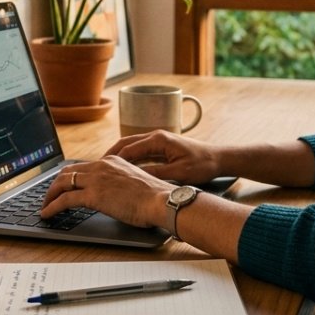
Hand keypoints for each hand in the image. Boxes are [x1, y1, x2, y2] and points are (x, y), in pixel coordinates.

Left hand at [40, 155, 172, 226]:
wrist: (161, 201)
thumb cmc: (155, 197)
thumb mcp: (134, 182)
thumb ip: (120, 184)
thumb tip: (111, 195)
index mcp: (112, 161)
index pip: (84, 166)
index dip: (70, 177)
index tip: (64, 186)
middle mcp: (102, 165)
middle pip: (68, 171)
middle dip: (55, 184)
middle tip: (49, 196)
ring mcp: (96, 179)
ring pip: (62, 183)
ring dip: (49, 195)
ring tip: (45, 206)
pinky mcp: (93, 195)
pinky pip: (64, 200)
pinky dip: (52, 206)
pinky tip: (47, 214)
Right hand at [103, 130, 222, 184]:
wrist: (219, 158)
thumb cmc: (202, 165)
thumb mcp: (178, 172)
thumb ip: (156, 173)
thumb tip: (134, 177)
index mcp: (158, 140)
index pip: (128, 149)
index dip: (112, 160)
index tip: (100, 170)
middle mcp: (155, 136)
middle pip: (125, 144)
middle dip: (109, 156)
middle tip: (94, 169)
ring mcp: (158, 140)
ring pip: (130, 146)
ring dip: (117, 157)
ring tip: (103, 169)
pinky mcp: (161, 147)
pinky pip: (139, 151)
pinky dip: (128, 158)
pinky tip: (121, 169)